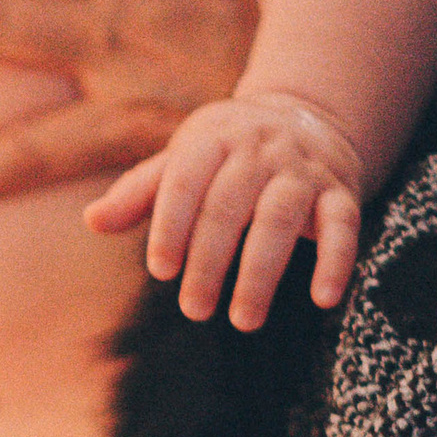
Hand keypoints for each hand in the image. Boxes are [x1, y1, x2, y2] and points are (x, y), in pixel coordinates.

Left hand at [87, 94, 366, 329]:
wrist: (307, 116)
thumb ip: (140, 193)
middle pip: (229, 206)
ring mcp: (302, 170)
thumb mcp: (182, 160)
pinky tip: (324, 299)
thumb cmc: (227, 152)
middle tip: (194, 310)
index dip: (172, 226)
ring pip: (280, 217)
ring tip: (243, 320)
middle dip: (210, 261)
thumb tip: (93, 220)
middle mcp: (259, 150)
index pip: (185, 181)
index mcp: (212, 139)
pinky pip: (344, 224)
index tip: (161, 271)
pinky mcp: (340, 192)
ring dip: (261, 272)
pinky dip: (336, 261)